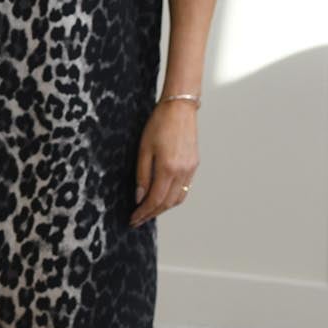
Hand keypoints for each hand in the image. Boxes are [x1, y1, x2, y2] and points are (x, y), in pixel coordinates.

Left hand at [130, 100, 198, 226]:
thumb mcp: (143, 149)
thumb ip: (142, 175)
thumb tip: (139, 197)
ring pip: (177, 199)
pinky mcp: (194, 165)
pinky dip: (172, 198)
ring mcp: (191, 170)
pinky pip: (184, 189)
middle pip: (167, 203)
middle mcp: (182, 172)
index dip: (144, 212)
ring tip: (148, 211)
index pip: (155, 200)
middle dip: (152, 214)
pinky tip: (162, 197)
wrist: (180, 108)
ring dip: (163, 208)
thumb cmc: (159, 124)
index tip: (133, 219)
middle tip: (138, 219)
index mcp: (168, 168)